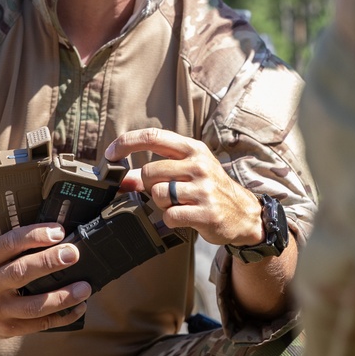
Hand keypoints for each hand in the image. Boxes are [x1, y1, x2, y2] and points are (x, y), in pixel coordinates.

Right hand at [0, 223, 91, 338]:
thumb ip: (7, 238)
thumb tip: (45, 219)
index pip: (9, 243)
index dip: (34, 236)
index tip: (58, 231)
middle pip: (21, 273)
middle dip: (49, 262)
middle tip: (74, 253)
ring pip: (33, 306)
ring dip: (63, 297)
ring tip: (85, 287)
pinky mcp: (8, 329)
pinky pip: (39, 325)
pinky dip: (63, 316)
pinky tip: (79, 306)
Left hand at [105, 128, 265, 247]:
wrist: (244, 213)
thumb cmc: (209, 188)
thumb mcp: (187, 171)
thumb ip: (156, 171)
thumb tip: (123, 180)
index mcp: (193, 149)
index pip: (153, 136)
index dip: (127, 143)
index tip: (110, 153)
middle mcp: (199, 165)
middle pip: (149, 172)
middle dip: (149, 187)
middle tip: (165, 193)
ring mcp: (204, 189)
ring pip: (157, 195)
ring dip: (160, 204)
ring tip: (178, 204)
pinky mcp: (206, 212)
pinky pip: (169, 216)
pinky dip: (170, 219)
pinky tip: (184, 217)